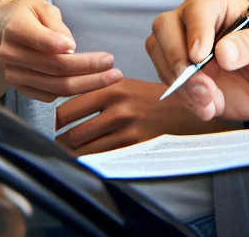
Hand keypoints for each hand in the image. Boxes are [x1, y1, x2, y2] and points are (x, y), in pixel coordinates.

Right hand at [0, 0, 122, 102]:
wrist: (1, 29)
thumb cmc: (28, 13)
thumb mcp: (41, 5)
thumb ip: (55, 24)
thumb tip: (69, 47)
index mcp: (15, 28)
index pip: (40, 40)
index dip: (60, 45)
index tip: (80, 45)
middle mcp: (11, 54)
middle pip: (54, 67)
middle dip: (87, 67)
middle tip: (112, 63)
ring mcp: (13, 74)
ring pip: (55, 86)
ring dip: (87, 84)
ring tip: (112, 76)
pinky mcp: (19, 87)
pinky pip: (49, 96)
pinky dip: (73, 92)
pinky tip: (92, 83)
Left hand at [55, 78, 232, 155]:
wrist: (190, 112)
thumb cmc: (156, 99)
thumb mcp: (129, 85)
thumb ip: (101, 89)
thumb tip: (68, 101)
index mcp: (113, 87)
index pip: (69, 107)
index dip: (58, 121)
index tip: (59, 126)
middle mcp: (118, 107)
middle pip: (72, 133)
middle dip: (63, 142)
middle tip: (62, 144)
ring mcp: (127, 129)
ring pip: (85, 150)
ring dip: (75, 155)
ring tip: (75, 154)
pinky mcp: (135, 147)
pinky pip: (102, 160)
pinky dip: (93, 162)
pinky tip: (94, 159)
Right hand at [147, 0, 248, 121]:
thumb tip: (224, 52)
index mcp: (220, 4)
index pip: (197, 9)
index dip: (195, 32)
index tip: (200, 57)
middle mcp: (197, 20)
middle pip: (165, 27)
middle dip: (178, 61)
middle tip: (203, 86)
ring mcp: (186, 46)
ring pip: (160, 54)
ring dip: (182, 84)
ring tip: (212, 100)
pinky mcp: (183, 72)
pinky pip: (168, 81)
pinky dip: (186, 98)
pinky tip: (210, 106)